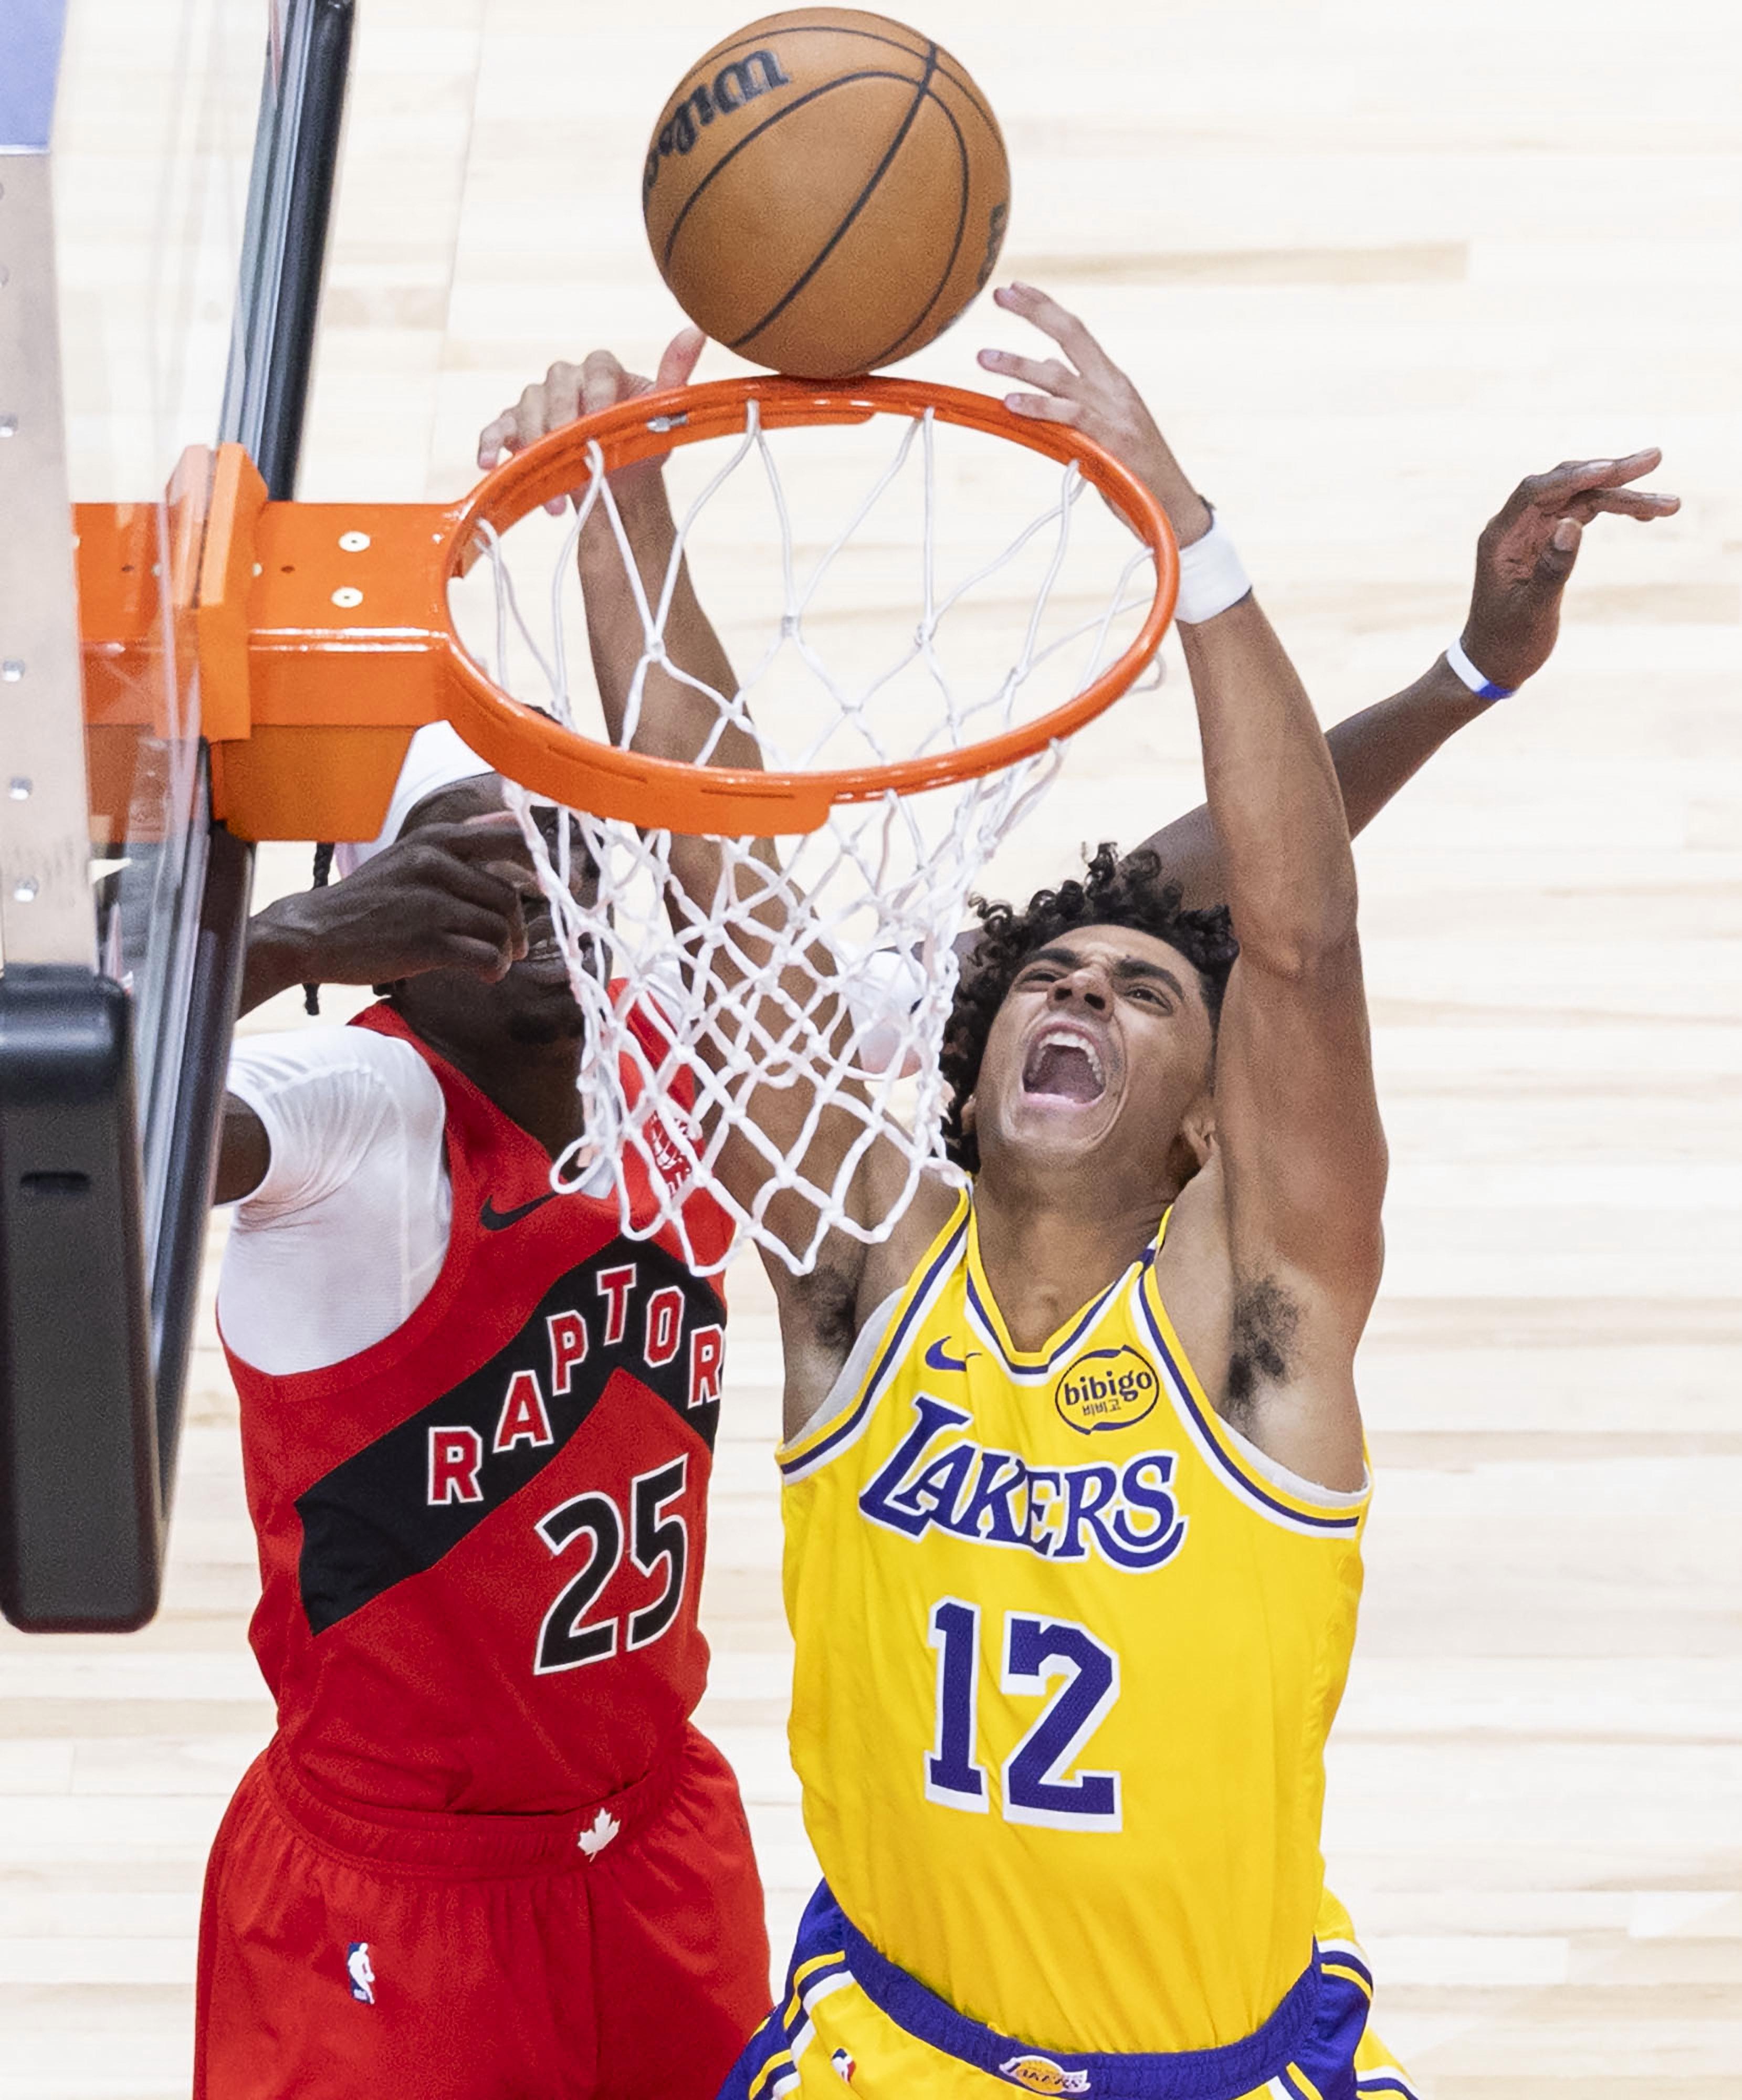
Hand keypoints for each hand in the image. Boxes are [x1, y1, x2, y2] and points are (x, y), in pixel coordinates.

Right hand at [259, 813, 540, 986]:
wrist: (314, 932)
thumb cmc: (369, 900)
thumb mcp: (411, 858)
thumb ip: (462, 847)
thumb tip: (517, 826)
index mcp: (437, 840)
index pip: (513, 838)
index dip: (548, 861)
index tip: (569, 881)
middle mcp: (437, 864)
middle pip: (510, 894)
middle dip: (517, 926)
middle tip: (513, 945)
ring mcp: (431, 903)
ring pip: (501, 928)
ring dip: (506, 951)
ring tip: (494, 961)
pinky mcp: (426, 942)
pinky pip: (486, 956)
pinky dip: (494, 969)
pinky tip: (485, 974)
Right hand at [476, 327, 705, 514]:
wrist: (616, 485)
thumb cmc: (640, 445)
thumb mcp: (663, 415)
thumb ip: (675, 375)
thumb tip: (697, 331)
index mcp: (603, 370)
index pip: (598, 366)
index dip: (598, 392)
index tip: (601, 420)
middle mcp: (567, 379)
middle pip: (556, 384)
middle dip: (563, 422)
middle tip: (574, 455)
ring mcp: (538, 402)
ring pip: (527, 406)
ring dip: (536, 446)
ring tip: (556, 490)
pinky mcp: (514, 427)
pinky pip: (497, 427)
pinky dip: (491, 443)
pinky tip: (490, 462)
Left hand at [976, 283, 1213, 546]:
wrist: (1170, 506)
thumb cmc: (1133, 470)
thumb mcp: (1102, 427)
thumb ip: (1073, 400)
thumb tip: (1041, 373)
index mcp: (1112, 380)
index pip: (1076, 332)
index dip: (1045, 307)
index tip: (1015, 288)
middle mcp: (1113, 387)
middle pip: (1072, 335)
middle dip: (1035, 311)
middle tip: (999, 295)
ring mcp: (1112, 412)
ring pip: (1059, 376)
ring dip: (1018, 364)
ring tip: (983, 357)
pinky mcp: (1109, 440)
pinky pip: (1069, 416)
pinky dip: (1038, 407)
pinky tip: (1010, 402)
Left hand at [1461, 452, 1678, 689]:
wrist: (1493, 662)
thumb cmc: (1507, 642)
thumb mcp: (1531, 612)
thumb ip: (1552, 570)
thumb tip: (1572, 523)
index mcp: (1500, 538)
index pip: (1536, 492)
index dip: (1574, 477)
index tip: (1613, 468)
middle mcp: (1515, 526)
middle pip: (1565, 485)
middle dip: (1611, 472)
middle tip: (1655, 458)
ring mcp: (1534, 531)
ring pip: (1581, 498)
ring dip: (1623, 494)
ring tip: (1670, 502)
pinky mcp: (1549, 540)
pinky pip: (1584, 513)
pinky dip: (1614, 511)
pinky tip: (1646, 514)